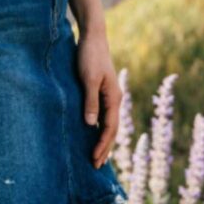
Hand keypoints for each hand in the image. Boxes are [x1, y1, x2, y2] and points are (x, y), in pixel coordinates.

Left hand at [76, 29, 122, 168]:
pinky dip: (99, 128)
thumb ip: (90, 101)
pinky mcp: (102, 91)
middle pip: (111, 129)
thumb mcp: (89, 79)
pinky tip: (92, 133)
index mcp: (114, 98)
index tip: (94, 159)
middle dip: (104, 148)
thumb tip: (90, 125)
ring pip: (108, 123)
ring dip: (103, 140)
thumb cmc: (90, 56)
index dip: (102, 145)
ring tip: (97, 156)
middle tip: (96, 166)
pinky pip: (103, 115)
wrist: (93, 37)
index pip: (109, 128)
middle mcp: (114, 99)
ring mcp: (109, 95)